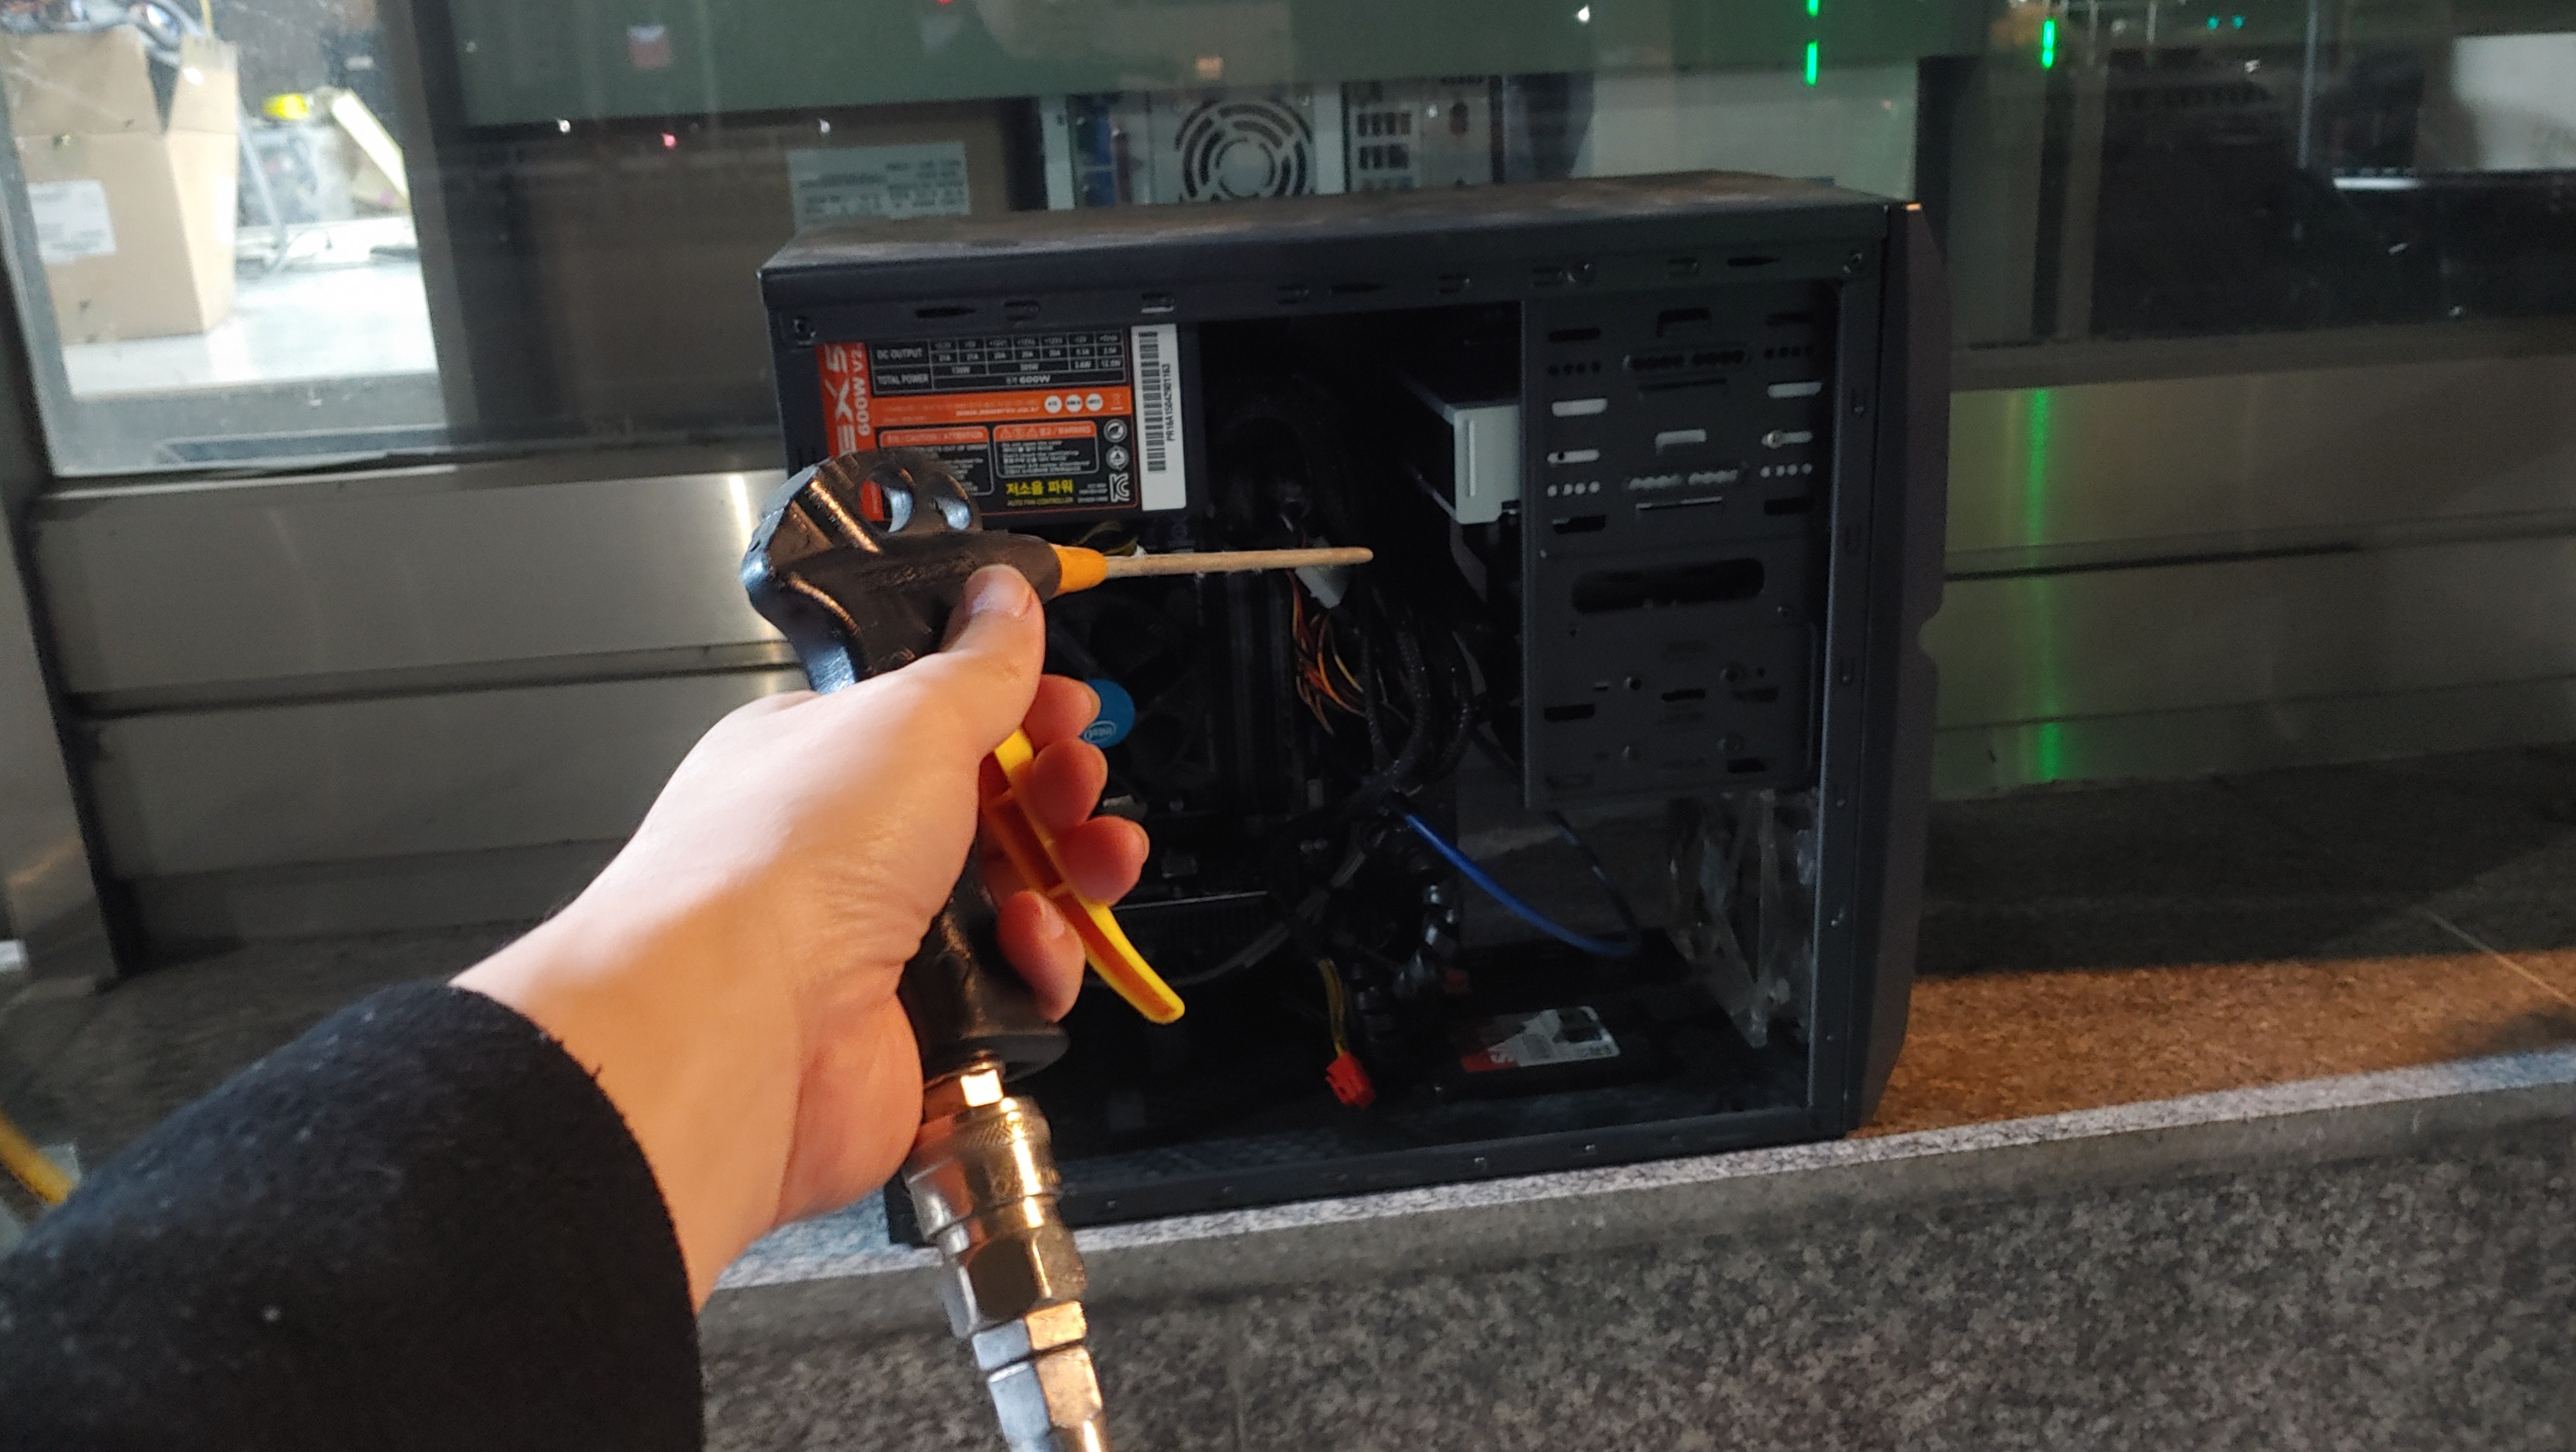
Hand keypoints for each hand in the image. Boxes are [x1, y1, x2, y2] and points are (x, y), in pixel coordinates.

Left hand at [455, 566, 1147, 1304]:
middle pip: (989, 809)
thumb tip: (1004, 596)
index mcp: (823, 756)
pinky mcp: (917, 1026)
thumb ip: (977, 663)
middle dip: (1059, 792)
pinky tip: (1030, 946)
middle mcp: (843, 850)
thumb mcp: (910, 718)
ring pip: (1012, 901)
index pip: (938, 719)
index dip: (1016, 710)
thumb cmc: (786, 858)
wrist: (744, 1022)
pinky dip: (1039, 967)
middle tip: (1077, 784)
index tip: (1067, 707)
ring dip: (1072, 876)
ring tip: (1093, 864)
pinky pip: (1011, 991)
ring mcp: (878, 943)